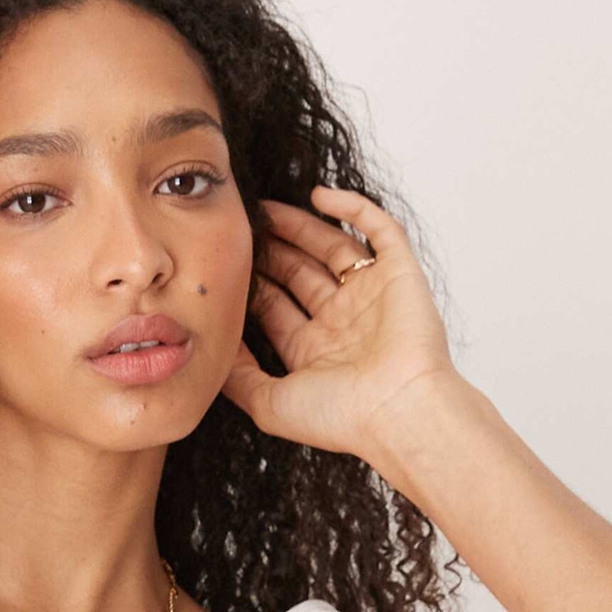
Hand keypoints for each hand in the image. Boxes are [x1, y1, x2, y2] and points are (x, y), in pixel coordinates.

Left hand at [220, 184, 460, 463]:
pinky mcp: (399, 273)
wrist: (397, 411)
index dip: (250, 283)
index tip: (222, 261)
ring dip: (300, 225)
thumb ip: (238, 376)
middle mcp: (342, 321)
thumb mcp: (269, 403)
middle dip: (271, 250)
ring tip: (265, 207)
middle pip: (299, 272)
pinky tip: (319, 195)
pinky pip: (379, 230)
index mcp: (314, 351)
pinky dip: (353, 208)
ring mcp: (371, 295)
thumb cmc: (339, 416)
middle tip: (241, 224)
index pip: (275, 307)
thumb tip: (212, 346)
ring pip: (331, 246)